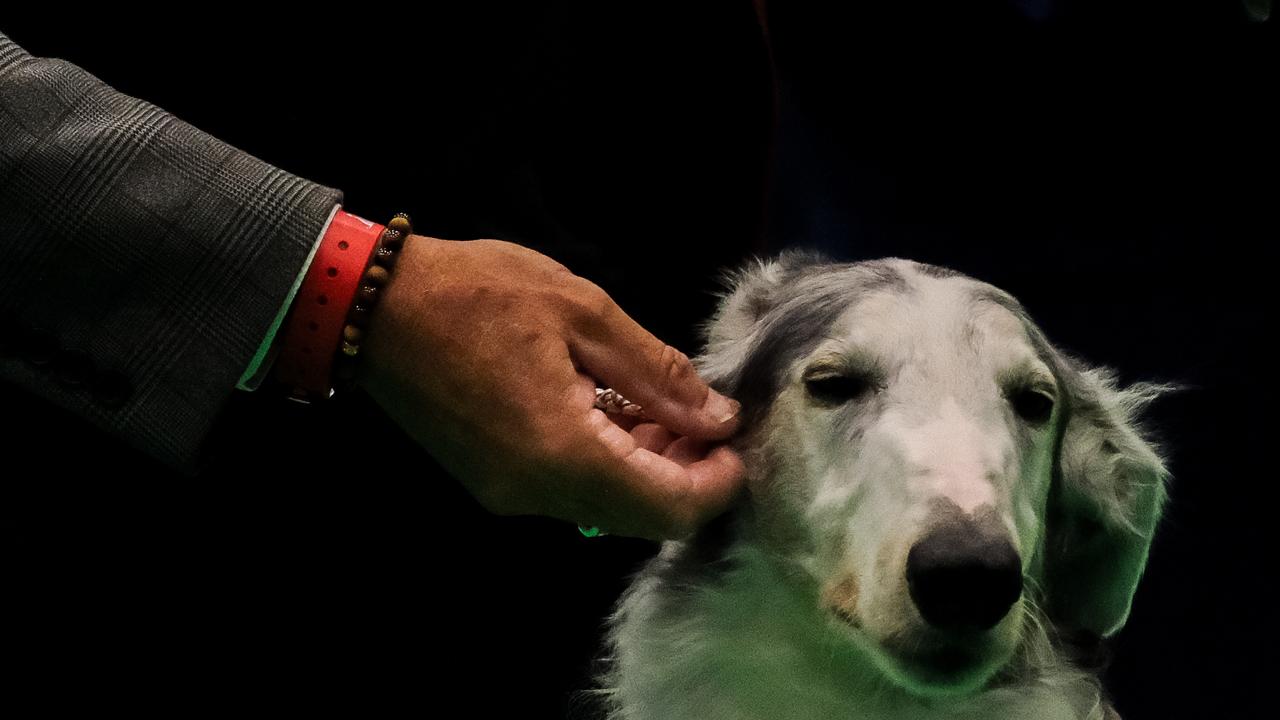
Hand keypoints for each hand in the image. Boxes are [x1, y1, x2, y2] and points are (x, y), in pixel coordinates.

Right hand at [357, 234, 745, 540]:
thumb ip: (658, 373)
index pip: (668, 506)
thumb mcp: (584, 312)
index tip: (737, 439)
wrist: (373, 305)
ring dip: (649, 470)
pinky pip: (569, 492)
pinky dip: (608, 464)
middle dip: (688, 477)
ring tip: (666, 408)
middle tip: (706, 419)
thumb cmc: (479, 292)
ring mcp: (509, 493)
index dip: (717, 483)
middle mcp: (536, 492)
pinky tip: (618, 413)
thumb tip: (717, 418)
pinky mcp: (493, 481)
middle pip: (640, 518)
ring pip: (606, 508)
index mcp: (564, 452)